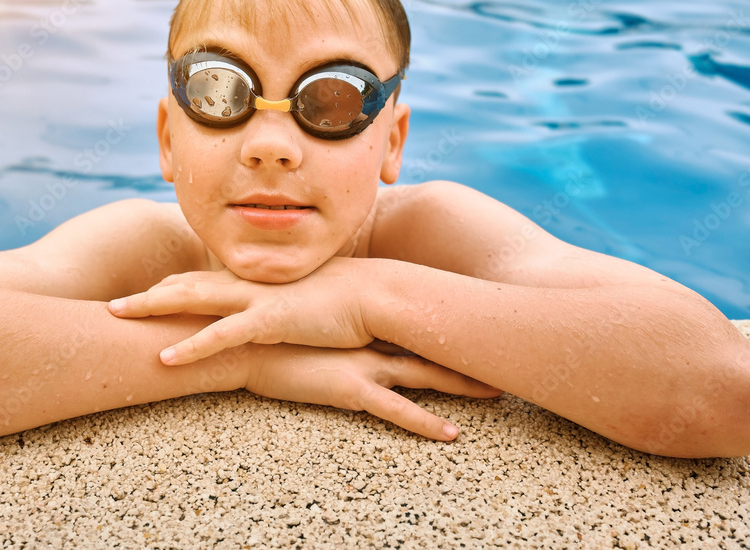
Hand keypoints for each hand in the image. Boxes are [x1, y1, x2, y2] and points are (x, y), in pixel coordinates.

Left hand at [108, 259, 372, 364]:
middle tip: (112, 303)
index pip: (204, 278)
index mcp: (257, 278)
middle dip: (147, 293)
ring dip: (150, 308)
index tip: (147, 292)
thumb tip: (280, 310)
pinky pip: (220, 336)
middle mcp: (249, 283)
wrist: (378, 293)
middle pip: (185, 283)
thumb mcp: (308, 297)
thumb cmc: (349, 297)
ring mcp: (255, 299)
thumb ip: (286, 301)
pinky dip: (190, 348)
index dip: (173, 286)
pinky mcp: (268, 321)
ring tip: (115, 316)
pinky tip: (163, 360)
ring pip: (190, 301)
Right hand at [245, 343, 501, 440]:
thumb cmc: (269, 332)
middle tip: (507, 350)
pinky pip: (398, 410)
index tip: (475, 320)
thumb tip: (336, 315)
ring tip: (498, 391)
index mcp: (362, 321)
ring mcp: (364, 363)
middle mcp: (371, 339)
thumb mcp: (307, 321)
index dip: (445, 323)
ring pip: (426, 374)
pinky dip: (427, 423)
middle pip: (431, 343)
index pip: (413, 320)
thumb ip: (328, 319)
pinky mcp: (351, 388)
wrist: (242, 341)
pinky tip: (452, 435)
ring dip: (463, 384)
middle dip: (469, 349)